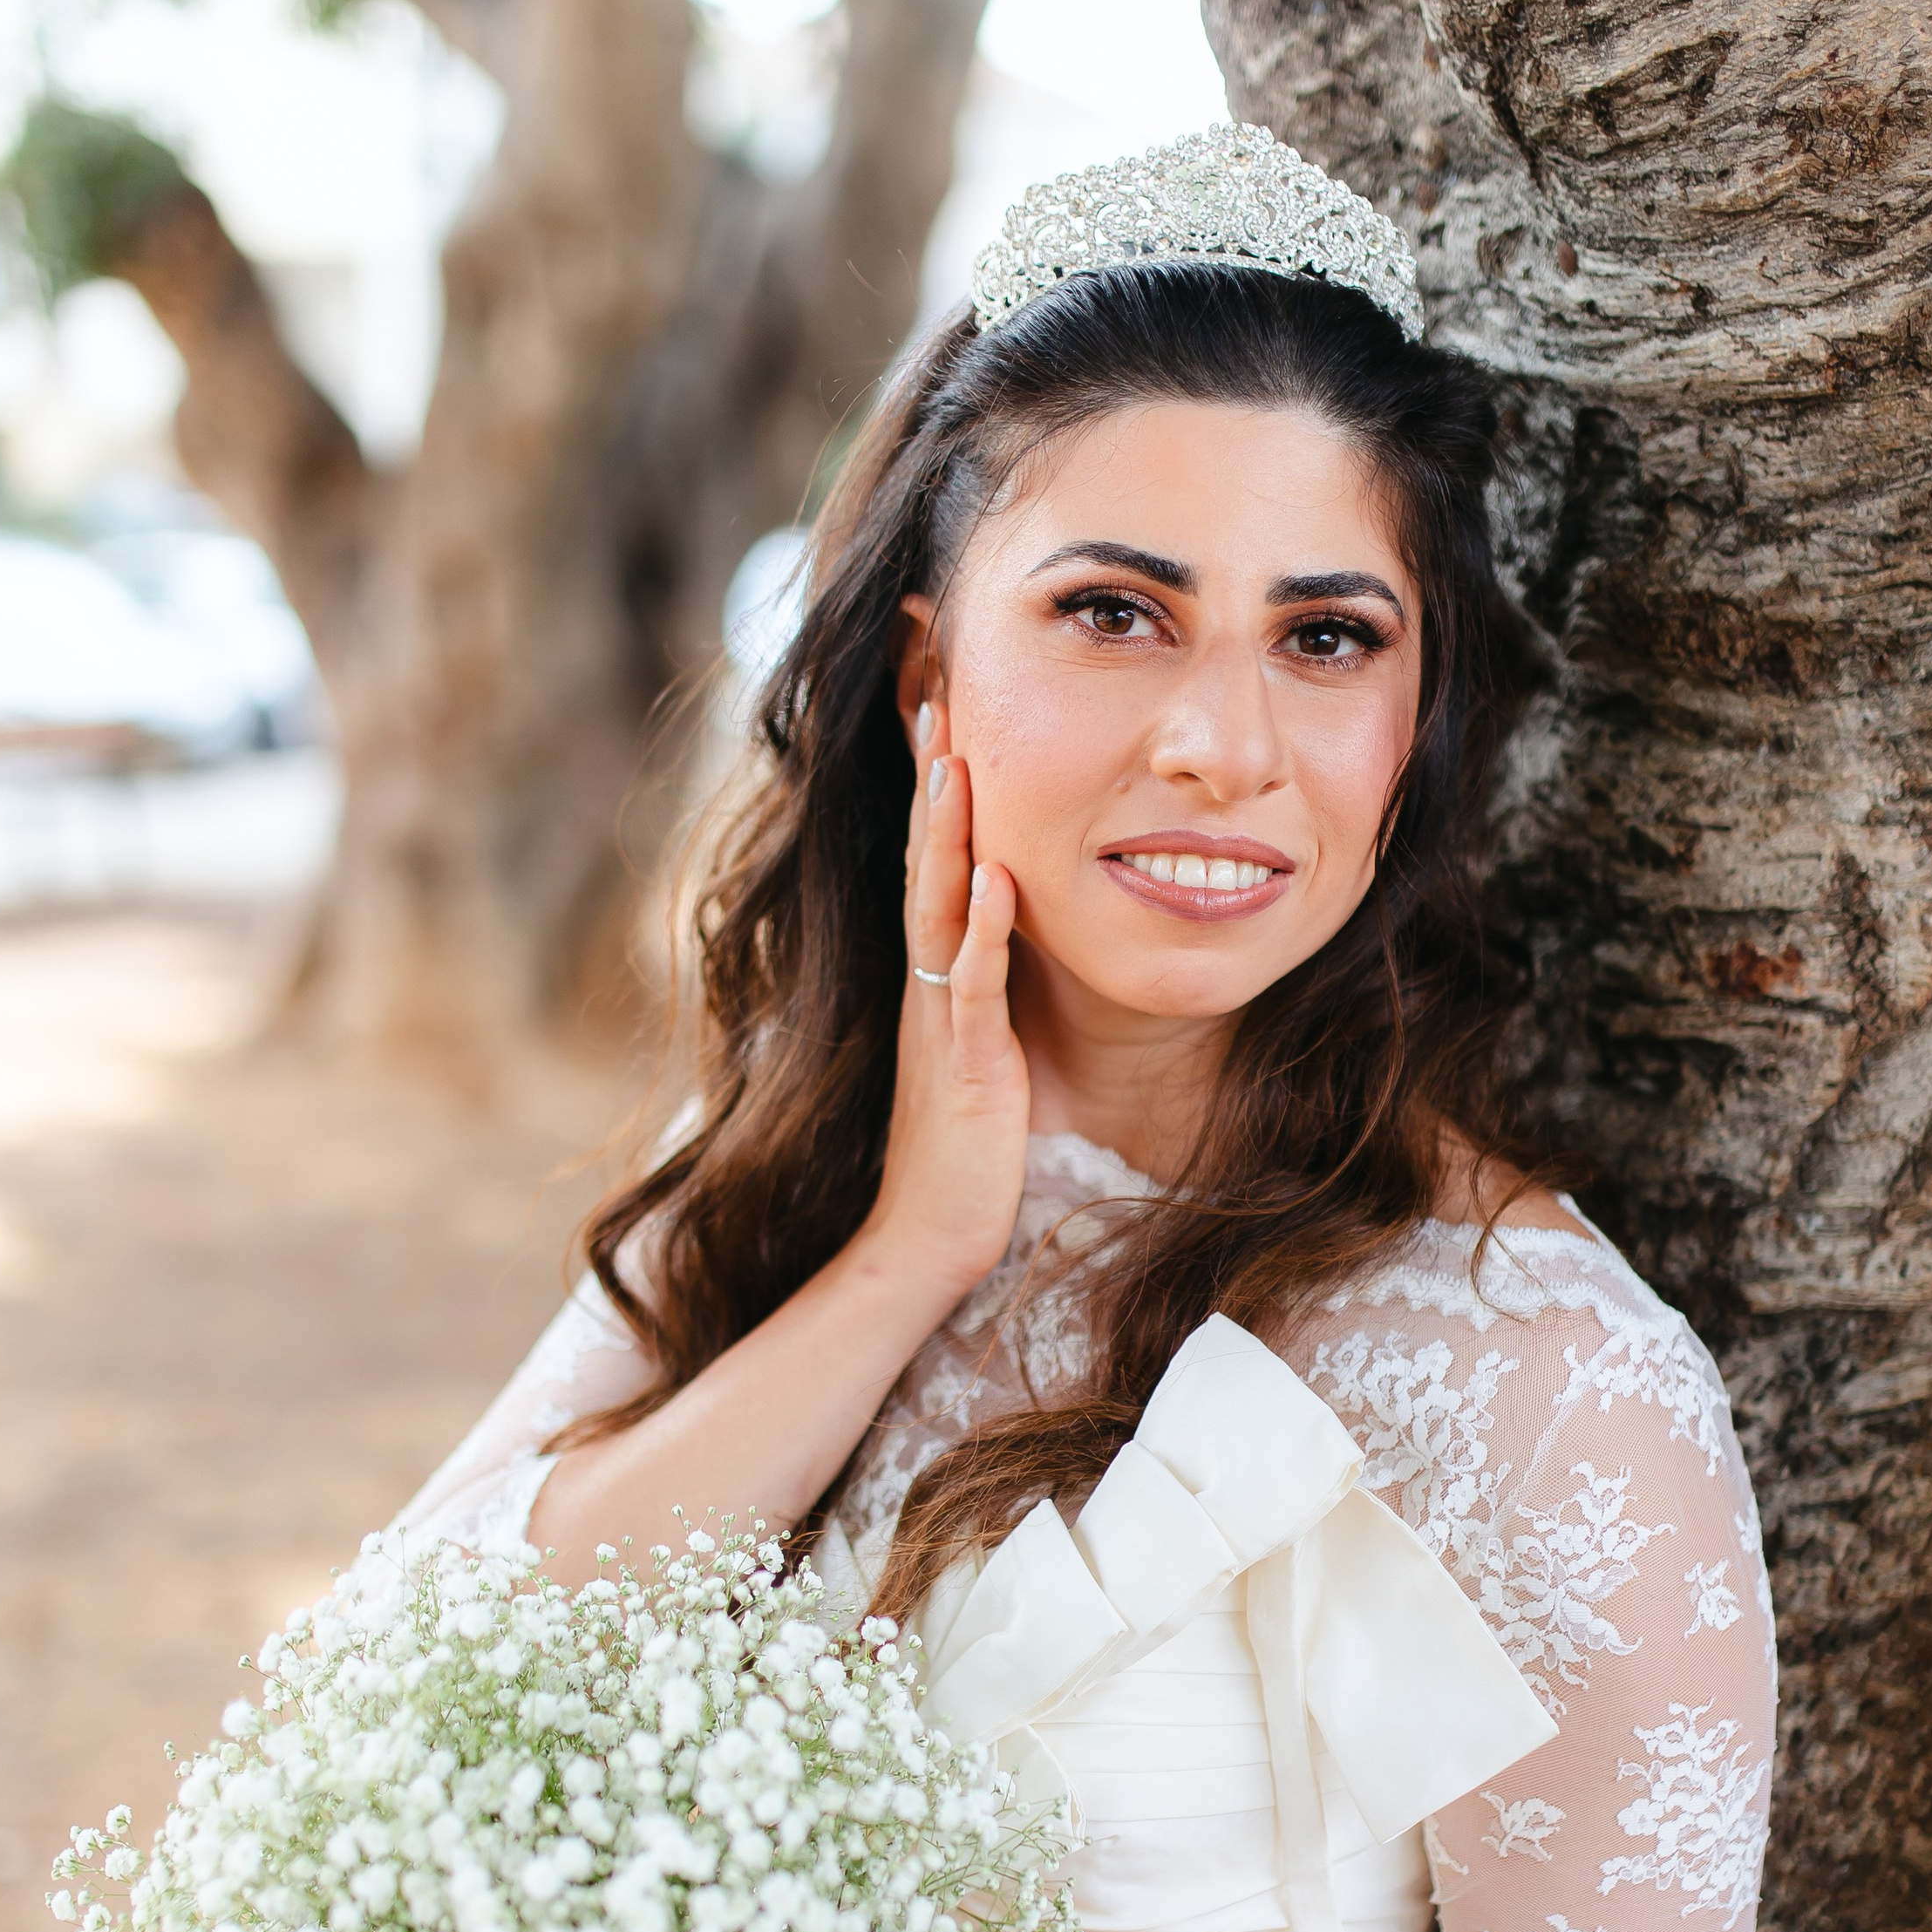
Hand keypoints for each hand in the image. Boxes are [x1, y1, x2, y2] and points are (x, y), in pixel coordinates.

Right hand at [857, 718, 1030, 1315]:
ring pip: (938, 907)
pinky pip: (971, 983)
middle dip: (932, 780)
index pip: (932, 866)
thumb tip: (1008, 936)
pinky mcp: (965, 1063)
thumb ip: (983, 993)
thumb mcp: (975, 1053)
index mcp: (933, 979)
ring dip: (946, 834)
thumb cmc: (962, 1154)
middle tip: (938, 693)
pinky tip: (996, 876)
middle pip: (923, 863)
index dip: (937, 791)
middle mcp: (927, 985)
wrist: (930, 1238)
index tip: (945, 712)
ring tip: (957, 757)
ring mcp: (939, 1020)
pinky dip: (982, 928)